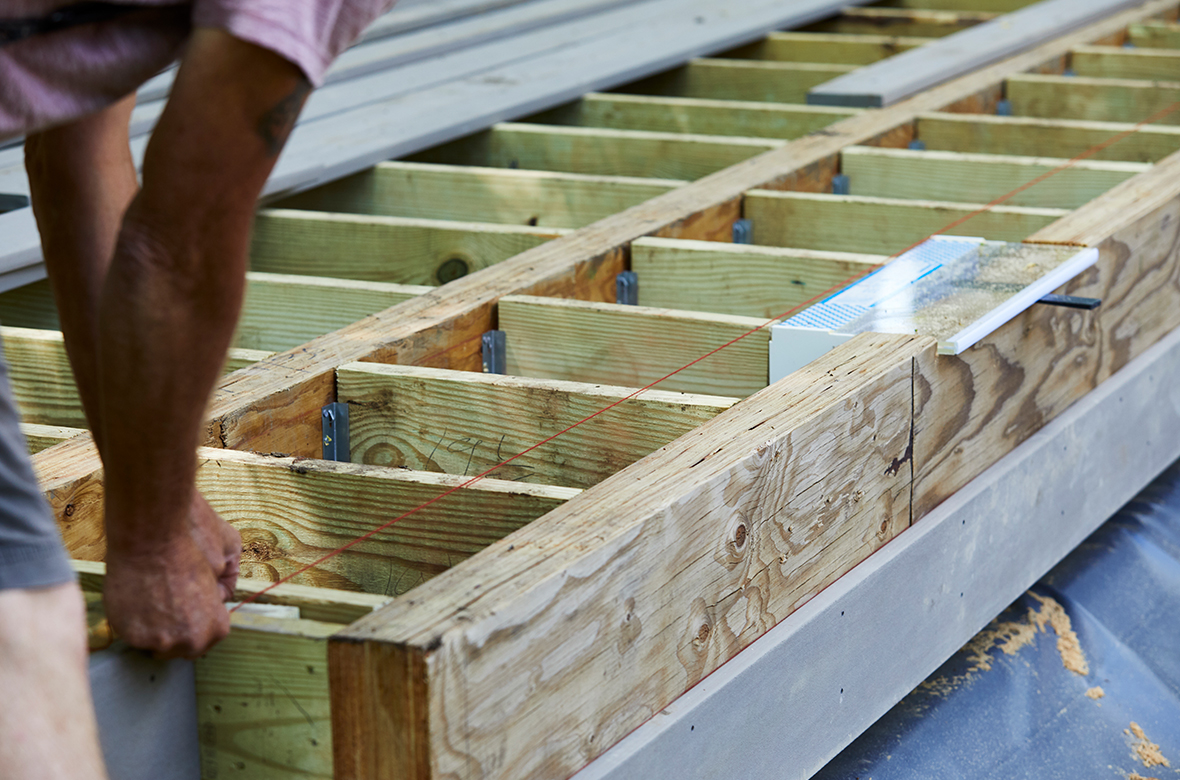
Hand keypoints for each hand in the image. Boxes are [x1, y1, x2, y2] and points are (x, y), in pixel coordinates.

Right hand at [103, 492, 241, 658]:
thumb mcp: (220, 572)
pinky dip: (134, 624)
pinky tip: (136, 605)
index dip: (194, 626)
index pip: (204, 642)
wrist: (152, 542)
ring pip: (156, 646)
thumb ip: (217, 599)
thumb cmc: (188, 551)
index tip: (185, 616)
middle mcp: (191, 641)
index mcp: (216, 629)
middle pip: (181, 649)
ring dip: (154, 630)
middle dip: (176, 633)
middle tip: (167, 612)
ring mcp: (160, 642)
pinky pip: (133, 638)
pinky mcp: (133, 636)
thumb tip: (210, 608)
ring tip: (151, 606)